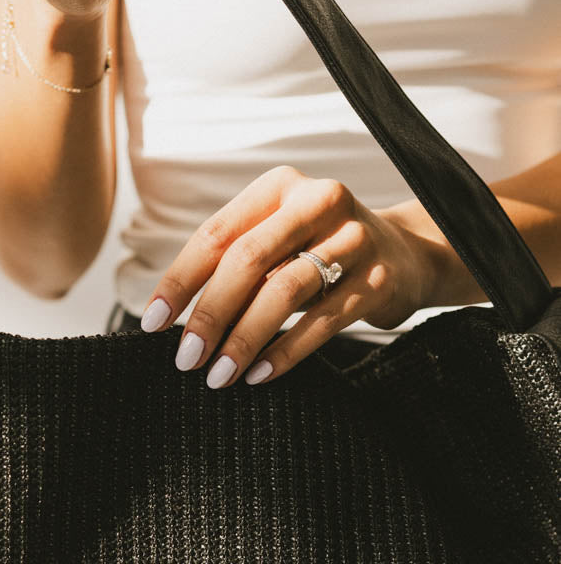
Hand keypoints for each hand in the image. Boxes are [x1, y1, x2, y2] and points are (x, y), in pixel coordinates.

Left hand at [138, 165, 446, 387]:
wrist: (410, 256)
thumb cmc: (321, 253)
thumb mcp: (278, 241)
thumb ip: (233, 264)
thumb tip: (171, 317)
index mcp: (280, 187)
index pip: (216, 234)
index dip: (179, 281)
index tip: (152, 323)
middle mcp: (319, 201)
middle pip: (247, 260)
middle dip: (209, 314)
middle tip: (186, 359)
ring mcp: (354, 238)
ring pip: (284, 290)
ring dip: (244, 339)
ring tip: (218, 375)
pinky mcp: (378, 279)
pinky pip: (322, 322)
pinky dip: (285, 352)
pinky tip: (259, 375)